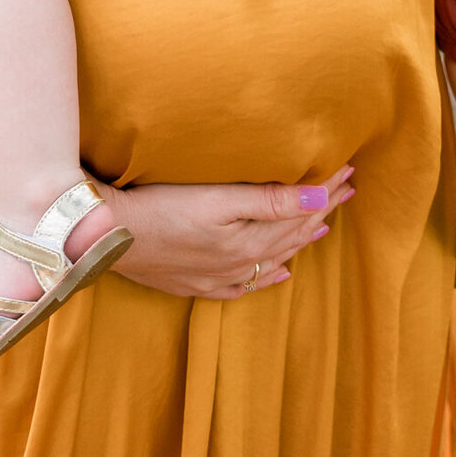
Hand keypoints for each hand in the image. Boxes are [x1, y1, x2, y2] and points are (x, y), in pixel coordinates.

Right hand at [98, 167, 354, 297]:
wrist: (106, 238)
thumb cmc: (159, 207)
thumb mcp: (217, 199)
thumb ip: (269, 200)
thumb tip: (319, 197)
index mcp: (249, 241)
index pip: (299, 213)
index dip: (326, 192)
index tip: (348, 172)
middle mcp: (240, 264)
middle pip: (290, 235)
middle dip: (319, 211)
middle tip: (345, 191)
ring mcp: (217, 276)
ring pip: (271, 258)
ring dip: (298, 240)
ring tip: (321, 227)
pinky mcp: (195, 282)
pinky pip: (244, 284)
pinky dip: (266, 277)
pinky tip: (277, 274)